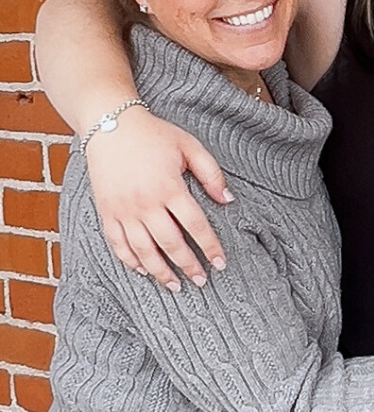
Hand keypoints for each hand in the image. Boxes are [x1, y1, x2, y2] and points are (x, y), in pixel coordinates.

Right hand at [84, 107, 230, 288]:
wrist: (110, 125)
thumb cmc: (154, 135)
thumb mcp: (190, 146)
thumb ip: (211, 174)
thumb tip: (227, 201)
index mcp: (169, 187)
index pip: (195, 225)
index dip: (210, 246)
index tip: (220, 263)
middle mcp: (145, 203)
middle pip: (170, 243)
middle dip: (188, 265)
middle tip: (201, 281)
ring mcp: (123, 210)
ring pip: (143, 250)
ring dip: (160, 271)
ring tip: (174, 285)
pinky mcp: (107, 212)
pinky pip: (117, 243)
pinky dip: (130, 260)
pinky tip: (143, 270)